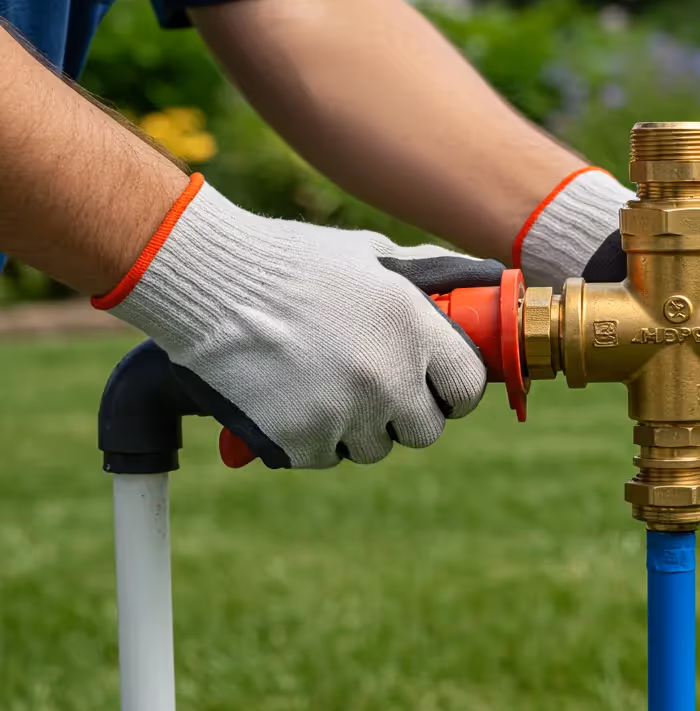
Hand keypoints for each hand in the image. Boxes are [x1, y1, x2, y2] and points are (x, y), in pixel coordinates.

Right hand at [97, 175, 502, 468]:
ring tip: (325, 388)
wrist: (207, 282)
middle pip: (424, 431)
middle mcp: (388, 376)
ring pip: (373, 448)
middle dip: (406, 415)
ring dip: (358, 428)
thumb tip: (480, 278)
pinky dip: (312, 438)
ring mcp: (344, 413)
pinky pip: (324, 456)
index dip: (455, 392)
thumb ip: (426, 275)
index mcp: (413, 328)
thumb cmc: (290, 262)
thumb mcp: (370, 254)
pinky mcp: (300, 441)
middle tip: (377, 393)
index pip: (467, 388)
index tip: (440, 390)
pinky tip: (292, 400)